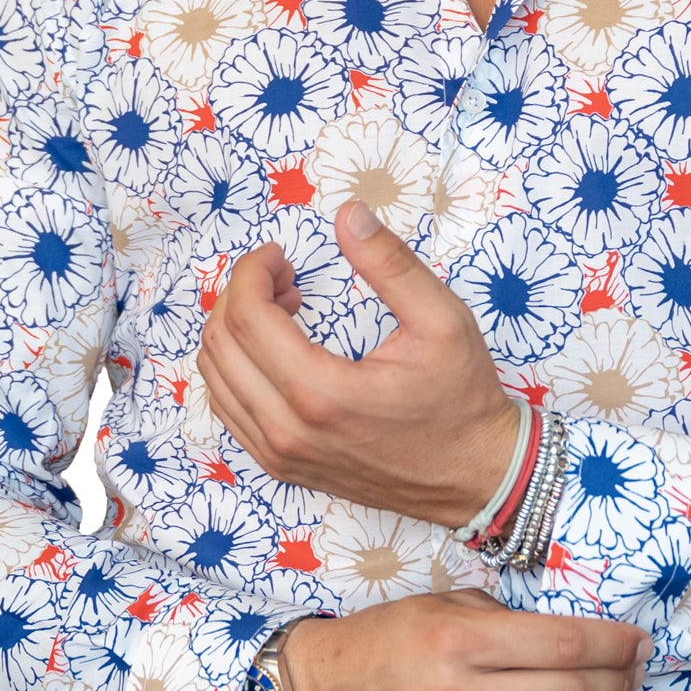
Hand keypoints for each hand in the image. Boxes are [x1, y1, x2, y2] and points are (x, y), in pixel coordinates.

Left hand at [197, 202, 518, 528]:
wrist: (474, 477)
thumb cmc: (463, 400)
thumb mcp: (442, 320)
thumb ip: (391, 264)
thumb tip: (349, 214)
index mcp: (322, 394)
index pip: (246, 318)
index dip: (252, 272)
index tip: (279, 256)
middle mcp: (289, 431)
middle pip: (220, 345)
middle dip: (240, 295)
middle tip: (284, 279)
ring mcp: (280, 455)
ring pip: (215, 379)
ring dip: (235, 332)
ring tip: (281, 311)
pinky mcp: (281, 467)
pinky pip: (229, 410)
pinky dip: (236, 368)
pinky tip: (275, 349)